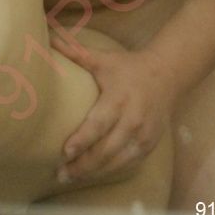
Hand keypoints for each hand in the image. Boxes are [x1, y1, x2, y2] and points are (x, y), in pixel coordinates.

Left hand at [51, 36, 177, 183]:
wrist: (166, 75)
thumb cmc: (128, 67)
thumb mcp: (103, 58)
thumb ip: (76, 52)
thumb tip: (49, 37)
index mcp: (119, 98)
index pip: (99, 123)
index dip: (82, 139)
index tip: (65, 151)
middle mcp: (133, 120)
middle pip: (106, 149)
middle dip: (83, 164)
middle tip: (60, 172)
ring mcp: (143, 135)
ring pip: (116, 162)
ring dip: (93, 172)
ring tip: (70, 177)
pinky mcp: (149, 145)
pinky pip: (127, 164)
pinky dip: (109, 171)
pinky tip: (92, 174)